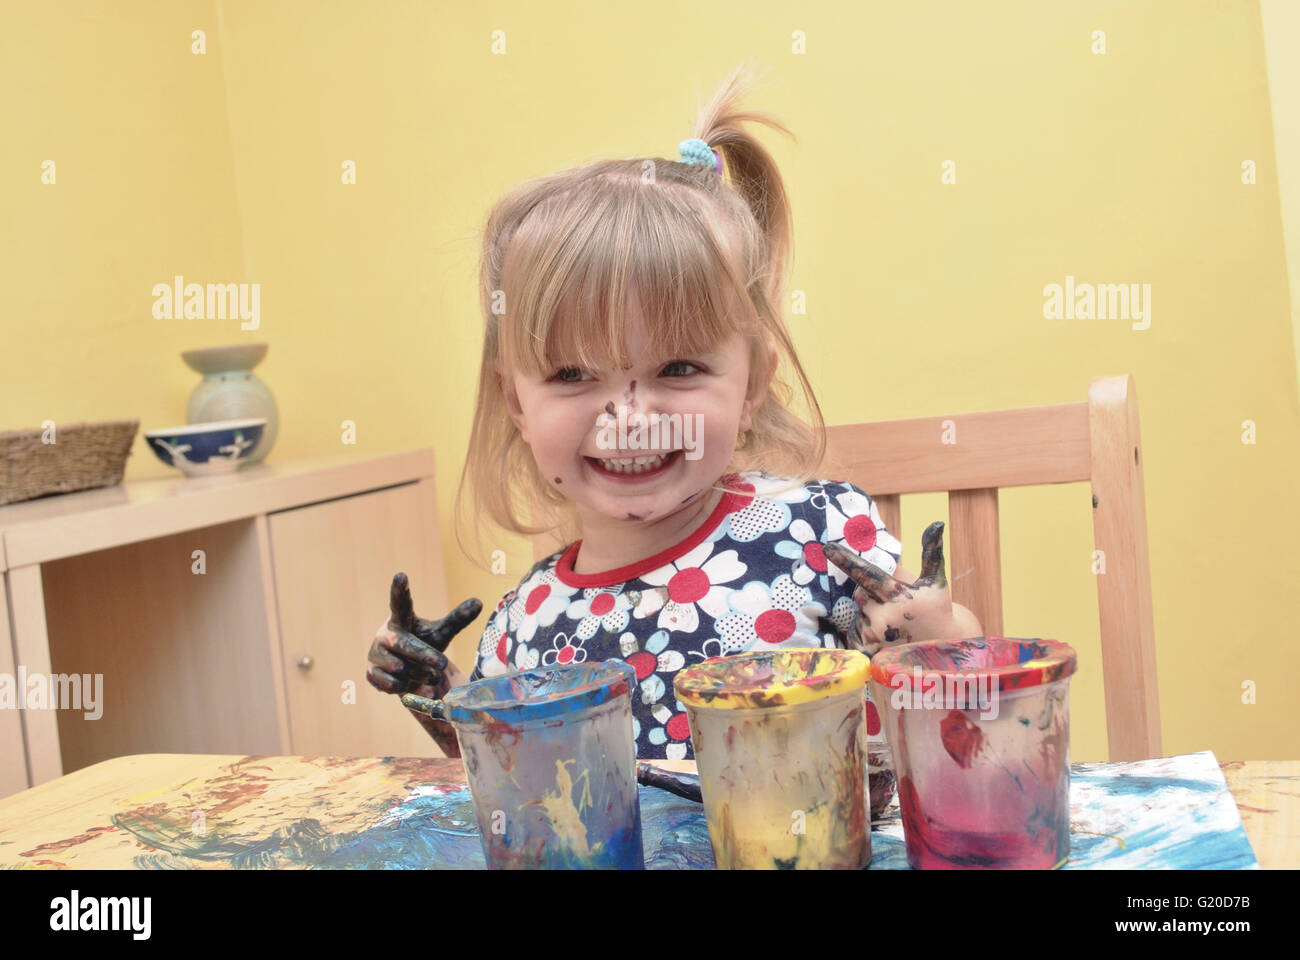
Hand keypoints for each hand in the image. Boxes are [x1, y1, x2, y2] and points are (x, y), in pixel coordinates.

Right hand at [365, 573, 480, 753]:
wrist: (408, 674)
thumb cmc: (423, 646)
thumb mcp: (441, 633)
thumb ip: (457, 619)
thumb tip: (479, 602)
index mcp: (400, 620)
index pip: (400, 603)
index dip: (400, 591)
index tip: (401, 575)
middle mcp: (384, 634)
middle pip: (404, 644)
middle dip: (423, 655)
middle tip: (442, 664)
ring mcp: (375, 654)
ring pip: (399, 667)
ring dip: (419, 674)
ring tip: (429, 676)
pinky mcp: (371, 673)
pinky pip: (392, 683)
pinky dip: (406, 687)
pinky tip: (408, 684)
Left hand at [823, 521, 957, 656]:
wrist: (940, 652)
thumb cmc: (937, 612)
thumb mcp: (936, 582)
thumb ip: (932, 552)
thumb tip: (937, 522)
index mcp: (896, 594)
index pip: (865, 572)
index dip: (845, 559)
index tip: (827, 547)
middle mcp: (882, 614)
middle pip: (860, 594)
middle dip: (873, 597)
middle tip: (895, 608)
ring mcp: (873, 634)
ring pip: (858, 614)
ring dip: (871, 616)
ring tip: (894, 626)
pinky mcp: (867, 650)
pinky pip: (854, 634)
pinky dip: (866, 634)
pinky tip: (886, 639)